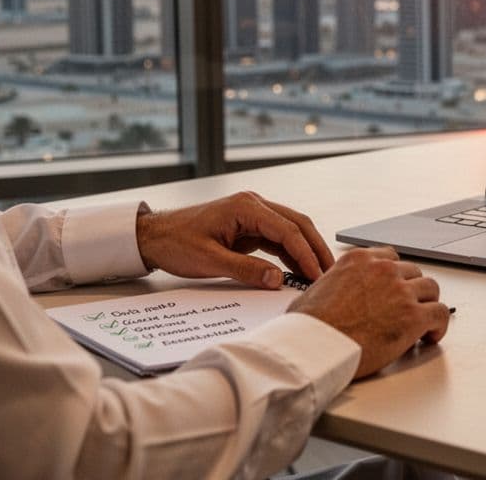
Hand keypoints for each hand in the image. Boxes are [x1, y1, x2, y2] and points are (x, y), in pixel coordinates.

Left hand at [135, 191, 334, 289]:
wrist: (154, 236)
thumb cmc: (176, 243)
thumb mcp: (210, 261)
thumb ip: (246, 270)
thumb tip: (278, 280)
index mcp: (245, 207)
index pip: (287, 230)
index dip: (306, 254)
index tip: (318, 275)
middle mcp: (254, 205)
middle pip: (297, 224)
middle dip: (316, 249)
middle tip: (331, 273)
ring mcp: (253, 214)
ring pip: (291, 230)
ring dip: (306, 251)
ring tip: (321, 274)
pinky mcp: (250, 226)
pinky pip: (278, 238)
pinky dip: (291, 253)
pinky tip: (300, 270)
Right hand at [289, 247, 450, 378]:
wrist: (313, 347)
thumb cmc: (309, 326)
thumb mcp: (315, 290)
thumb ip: (333, 283)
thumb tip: (331, 293)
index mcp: (360, 260)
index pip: (391, 257)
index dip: (396, 275)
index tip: (396, 288)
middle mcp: (383, 270)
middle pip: (413, 272)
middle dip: (412, 291)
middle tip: (407, 309)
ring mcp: (400, 292)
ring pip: (431, 289)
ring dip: (427, 305)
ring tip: (422, 323)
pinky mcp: (412, 316)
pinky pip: (440, 313)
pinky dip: (439, 325)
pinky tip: (430, 335)